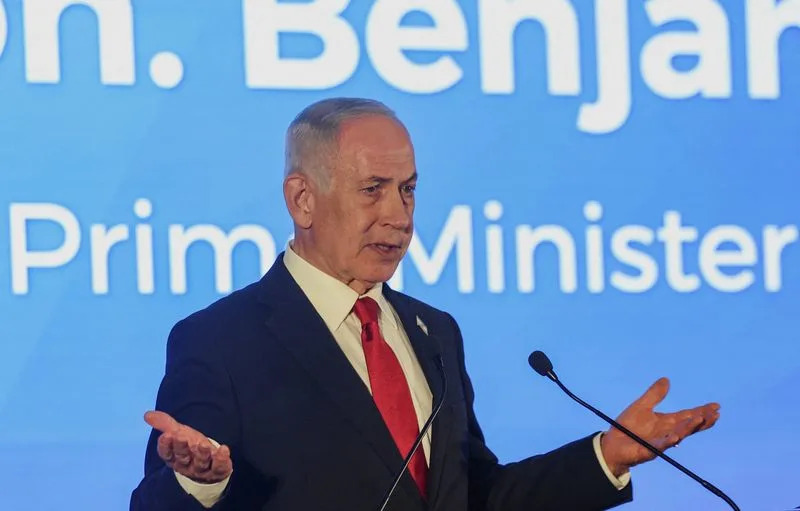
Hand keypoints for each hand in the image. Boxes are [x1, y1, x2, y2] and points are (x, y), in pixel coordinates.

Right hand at [144, 410, 232, 483]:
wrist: (209, 463)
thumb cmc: (190, 446)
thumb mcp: (179, 433)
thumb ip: (165, 424)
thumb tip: (147, 414)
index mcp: (175, 457)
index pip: (167, 454)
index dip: (165, 446)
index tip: (166, 435)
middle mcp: (187, 465)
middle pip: (182, 458)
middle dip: (181, 448)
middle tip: (181, 437)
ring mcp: (202, 469)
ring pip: (200, 463)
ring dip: (201, 454)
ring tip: (203, 444)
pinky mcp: (217, 470)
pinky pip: (219, 467)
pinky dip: (221, 459)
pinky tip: (223, 449)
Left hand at [600, 377, 719, 476]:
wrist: (612, 444)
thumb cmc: (627, 427)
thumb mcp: (642, 406)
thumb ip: (655, 394)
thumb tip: (666, 379)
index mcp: (666, 422)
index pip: (688, 415)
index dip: (702, 411)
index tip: (716, 406)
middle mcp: (667, 432)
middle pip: (688, 426)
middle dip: (702, 420)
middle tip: (716, 414)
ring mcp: (660, 442)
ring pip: (678, 435)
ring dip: (689, 428)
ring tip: (701, 419)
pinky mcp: (649, 450)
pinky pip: (660, 446)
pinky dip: (668, 442)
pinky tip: (676, 438)